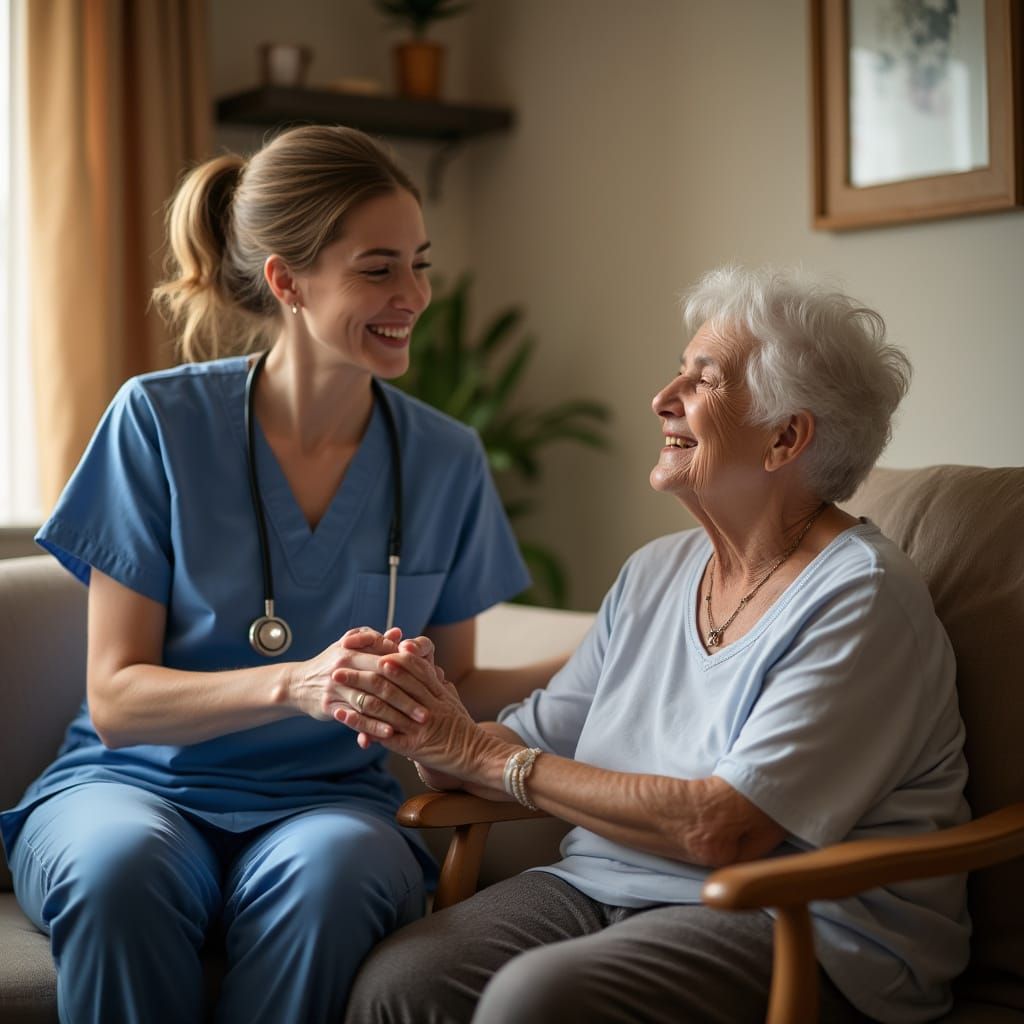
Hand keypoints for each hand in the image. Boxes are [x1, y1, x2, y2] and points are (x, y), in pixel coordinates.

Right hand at [288, 627, 422, 737]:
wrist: (298, 683)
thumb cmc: (331, 663)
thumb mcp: (349, 645)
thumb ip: (374, 640)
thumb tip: (398, 633)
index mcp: (353, 649)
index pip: (386, 658)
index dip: (410, 671)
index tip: (429, 683)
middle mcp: (344, 667)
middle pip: (382, 682)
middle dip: (407, 697)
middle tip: (427, 711)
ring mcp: (336, 687)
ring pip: (370, 702)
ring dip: (394, 714)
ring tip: (414, 724)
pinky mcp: (330, 706)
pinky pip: (355, 718)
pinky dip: (372, 727)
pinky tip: (389, 733)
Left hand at [337, 638, 492, 775]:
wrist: (479, 758)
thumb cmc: (464, 731)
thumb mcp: (453, 702)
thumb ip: (439, 686)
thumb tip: (433, 668)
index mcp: (438, 692)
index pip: (413, 667)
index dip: (391, 656)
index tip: (371, 646)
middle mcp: (428, 704)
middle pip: (393, 682)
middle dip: (364, 669)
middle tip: (341, 660)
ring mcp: (420, 725)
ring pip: (384, 704)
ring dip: (356, 691)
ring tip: (336, 682)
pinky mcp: (414, 746)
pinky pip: (382, 732)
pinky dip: (360, 723)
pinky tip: (343, 715)